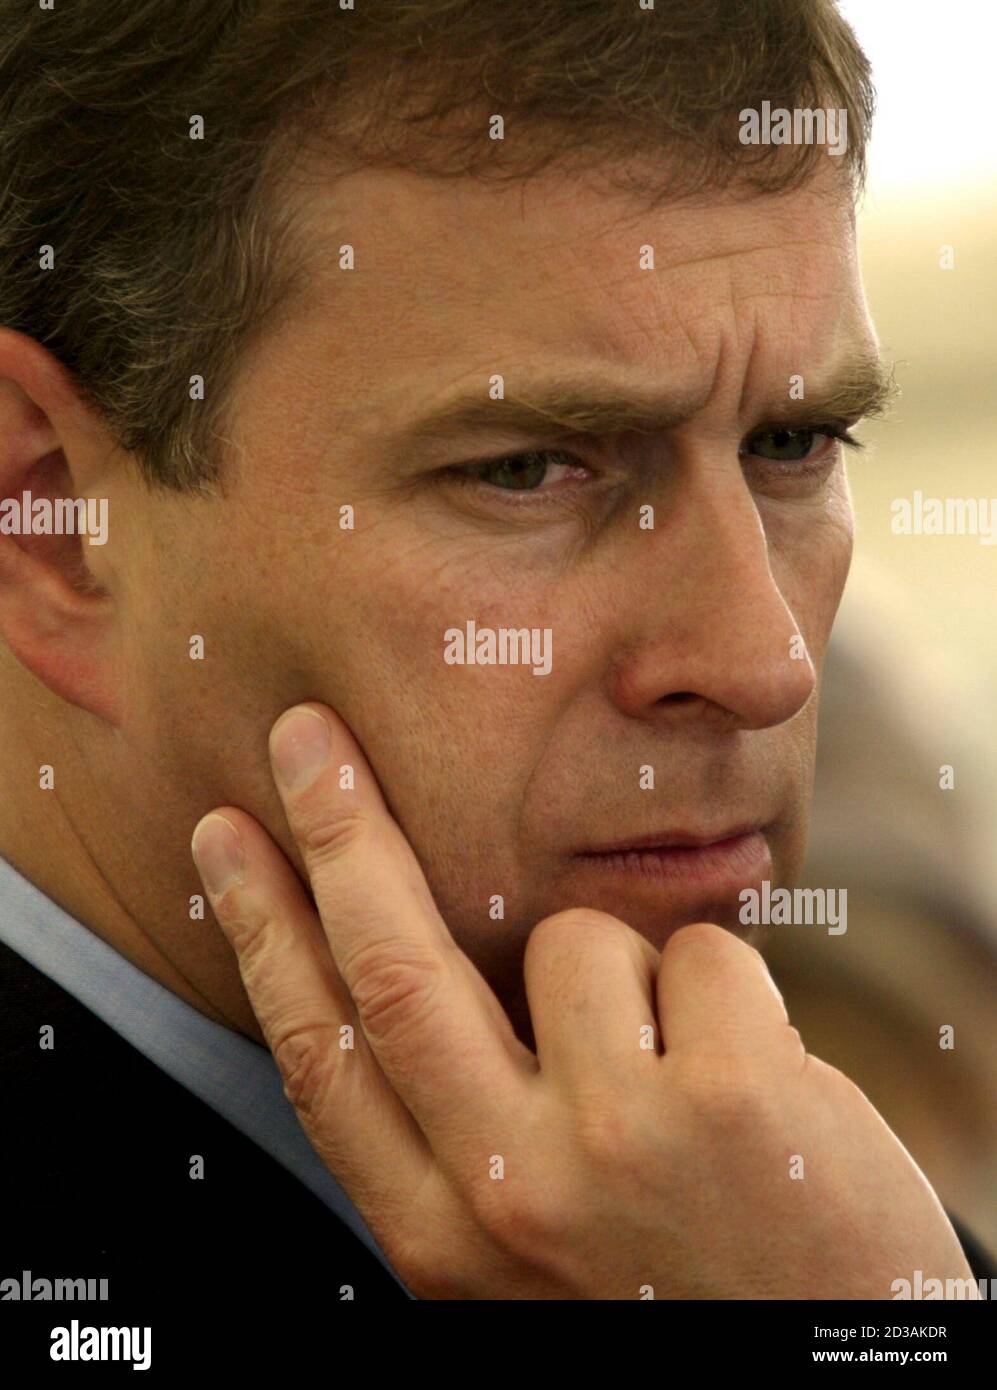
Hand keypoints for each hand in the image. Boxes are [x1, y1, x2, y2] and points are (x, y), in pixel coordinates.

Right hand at [191, 701, 976, 1299]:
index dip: (262, 933)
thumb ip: (465, 1133)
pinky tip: (766, 1083)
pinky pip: (701, 951)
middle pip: (394, 967)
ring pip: (575, 943)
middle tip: (306, 734)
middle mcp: (509, 1194)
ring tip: (688, 1070)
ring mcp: (616, 1144)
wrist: (834, 1370)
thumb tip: (415, 965)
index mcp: (443, 1236)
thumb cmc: (679, 1290)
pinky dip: (729, 989)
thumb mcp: (531, 1248)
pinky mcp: (729, 1101)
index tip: (225, 838)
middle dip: (336, 833)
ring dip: (631, 970)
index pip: (322, 1054)